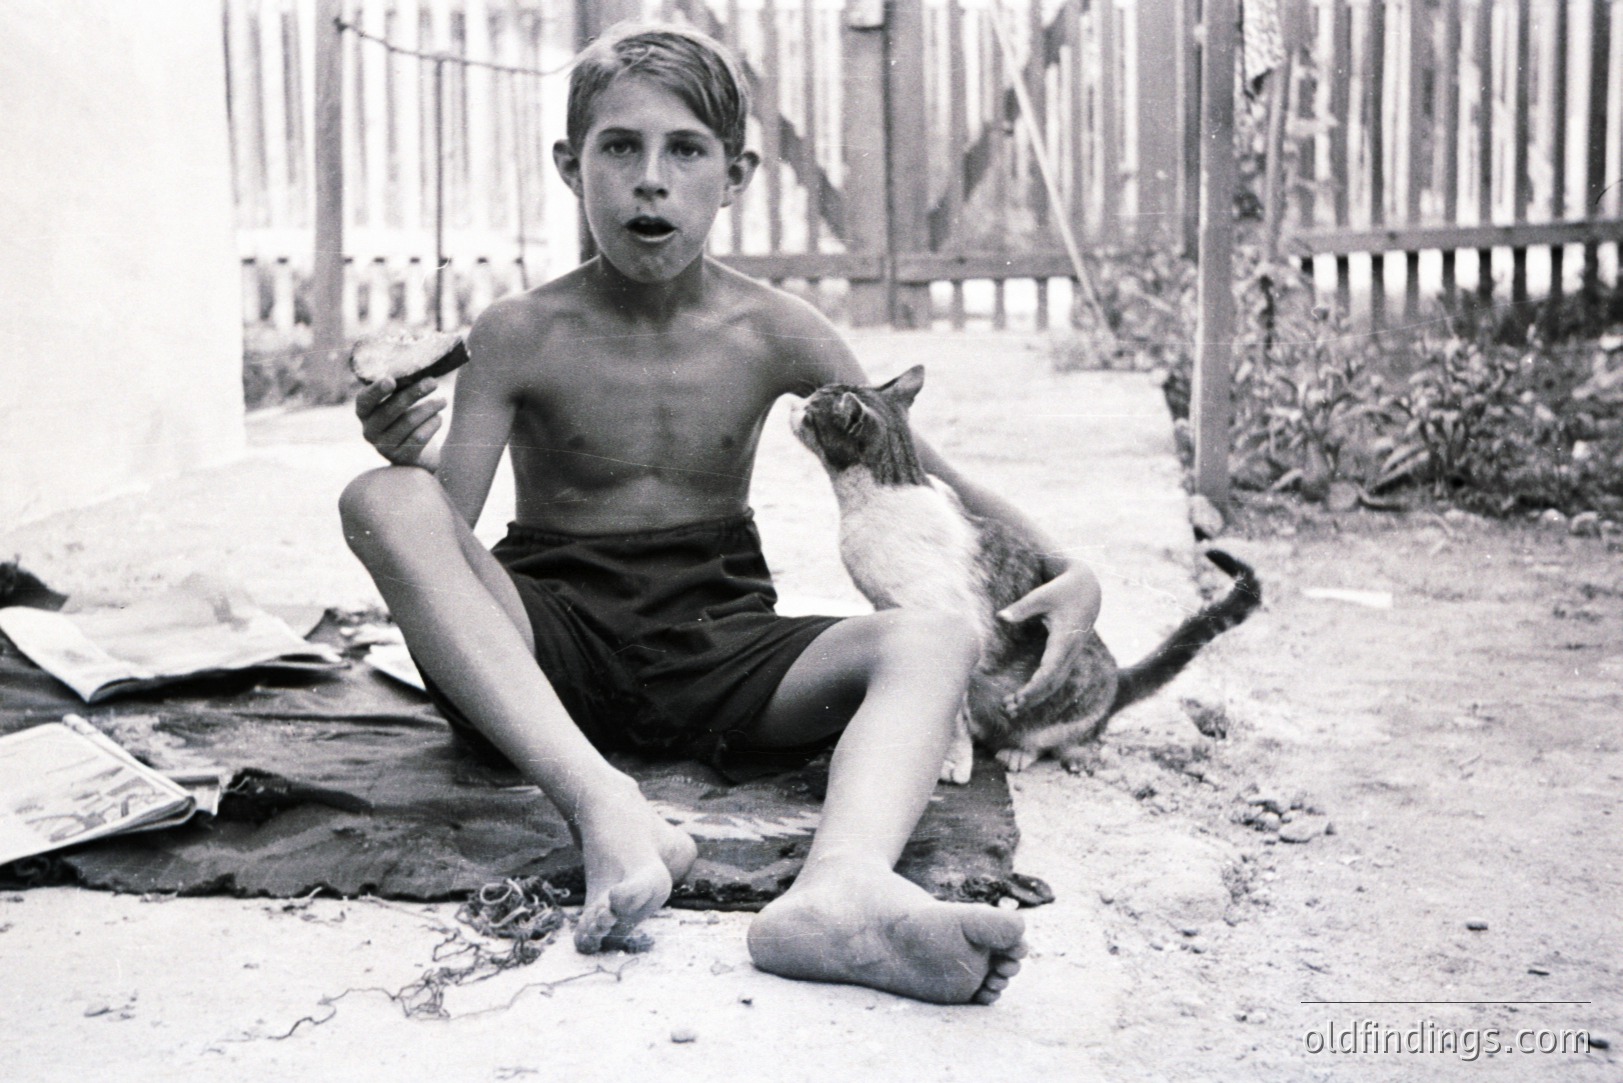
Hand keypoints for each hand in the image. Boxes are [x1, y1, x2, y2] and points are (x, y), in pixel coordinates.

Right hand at [356, 376, 445, 467]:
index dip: (376, 390)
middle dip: (414, 393)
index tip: (391, 380)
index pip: (365, 400)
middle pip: (391, 409)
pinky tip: (438, 417)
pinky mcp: (400, 457)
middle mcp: (369, 430)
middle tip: (433, 382)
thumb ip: (400, 389)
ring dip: (429, 408)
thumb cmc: (404, 417)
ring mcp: (383, 446)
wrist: (413, 453)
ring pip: (408, 422)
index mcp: (364, 412)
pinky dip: (431, 424)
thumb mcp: (397, 402)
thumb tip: (416, 372)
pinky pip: (419, 438)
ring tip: (442, 401)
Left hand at [996, 563, 1101, 713]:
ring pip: (1054, 684)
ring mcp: (1070, 656)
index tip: (1020, 697)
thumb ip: (1022, 608)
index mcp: (1065, 639)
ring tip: (1011, 708)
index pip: (1051, 670)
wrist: (1087, 590)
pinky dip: (1040, 690)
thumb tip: (1000, 617)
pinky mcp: (1066, 656)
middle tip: (1009, 708)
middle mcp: (1070, 652)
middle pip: (1053, 683)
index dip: (1036, 686)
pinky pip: (1055, 678)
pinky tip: (1023, 698)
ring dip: (1035, 698)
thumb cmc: (1063, 590)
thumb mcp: (1042, 595)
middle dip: (1032, 698)